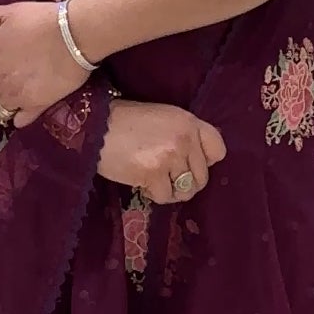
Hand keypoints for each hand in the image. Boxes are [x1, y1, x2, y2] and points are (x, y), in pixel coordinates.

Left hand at [0, 1, 87, 126]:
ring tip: (16, 95)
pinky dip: (21, 116)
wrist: (74, 34)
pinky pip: (19, 122)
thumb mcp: (8, 12)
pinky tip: (29, 105)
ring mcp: (16, 96)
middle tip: (3, 83)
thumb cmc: (40, 19)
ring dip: (4, 105)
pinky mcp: (36, 106)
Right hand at [97, 101, 226, 204]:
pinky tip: (142, 183)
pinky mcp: (154, 174)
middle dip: (186, 181)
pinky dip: (153, 194)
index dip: (206, 161)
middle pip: (202, 176)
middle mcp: (184, 139)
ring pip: (185, 190)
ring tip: (155, 182)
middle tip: (167, 178)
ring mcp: (170, 157)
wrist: (94, 126)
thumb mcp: (162, 117)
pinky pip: (164, 196)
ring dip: (171, 191)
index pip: (218, 149)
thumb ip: (183, 134)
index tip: (191, 164)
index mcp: (188, 121)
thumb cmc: (124, 120)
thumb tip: (195, 161)